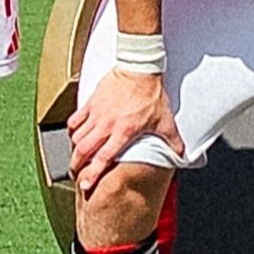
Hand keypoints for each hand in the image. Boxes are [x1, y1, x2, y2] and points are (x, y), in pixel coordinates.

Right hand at [69, 68, 181, 195]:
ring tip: (76, 156)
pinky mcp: (91, 102)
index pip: (103, 158)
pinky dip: (72, 129)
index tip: (85, 185)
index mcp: (124, 132)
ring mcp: (97, 113)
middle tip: (75, 172)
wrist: (139, 68)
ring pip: (77, 137)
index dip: (92, 174)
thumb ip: (172, 140)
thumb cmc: (151, 93)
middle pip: (83, 150)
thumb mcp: (165, 120)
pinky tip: (74, 134)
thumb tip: (181, 155)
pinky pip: (75, 119)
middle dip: (76, 165)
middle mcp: (107, 125)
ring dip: (75, 149)